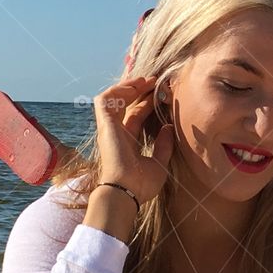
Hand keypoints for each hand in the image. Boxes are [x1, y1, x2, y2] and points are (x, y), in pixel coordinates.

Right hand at [92, 76, 173, 203]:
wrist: (126, 192)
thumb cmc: (141, 185)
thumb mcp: (159, 163)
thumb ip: (163, 145)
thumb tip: (168, 127)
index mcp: (128, 141)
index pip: (136, 115)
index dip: (148, 103)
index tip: (163, 93)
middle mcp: (117, 133)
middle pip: (126, 104)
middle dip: (140, 90)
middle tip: (156, 81)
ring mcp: (109, 128)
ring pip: (113, 98)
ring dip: (128, 86)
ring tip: (145, 80)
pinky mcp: (105, 125)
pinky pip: (105, 100)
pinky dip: (118, 90)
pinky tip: (135, 87)